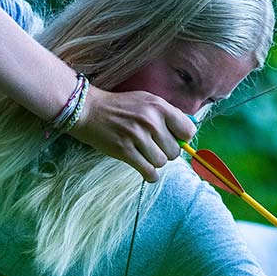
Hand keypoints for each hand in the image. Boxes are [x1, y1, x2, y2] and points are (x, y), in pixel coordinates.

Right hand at [70, 86, 194, 181]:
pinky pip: (149, 172)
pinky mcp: (125, 151)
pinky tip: (144, 168)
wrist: (88, 110)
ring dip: (154, 161)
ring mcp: (137, 137)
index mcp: (159, 107)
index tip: (172, 139)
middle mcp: (150, 121)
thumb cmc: (121, 107)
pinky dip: (149, 174)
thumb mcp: (147, 101)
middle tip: (152, 145)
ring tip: (143, 152)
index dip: (182, 138)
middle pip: (175, 151)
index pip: (188, 131)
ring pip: (161, 162)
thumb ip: (168, 115)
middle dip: (165, 151)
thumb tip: (188, 134)